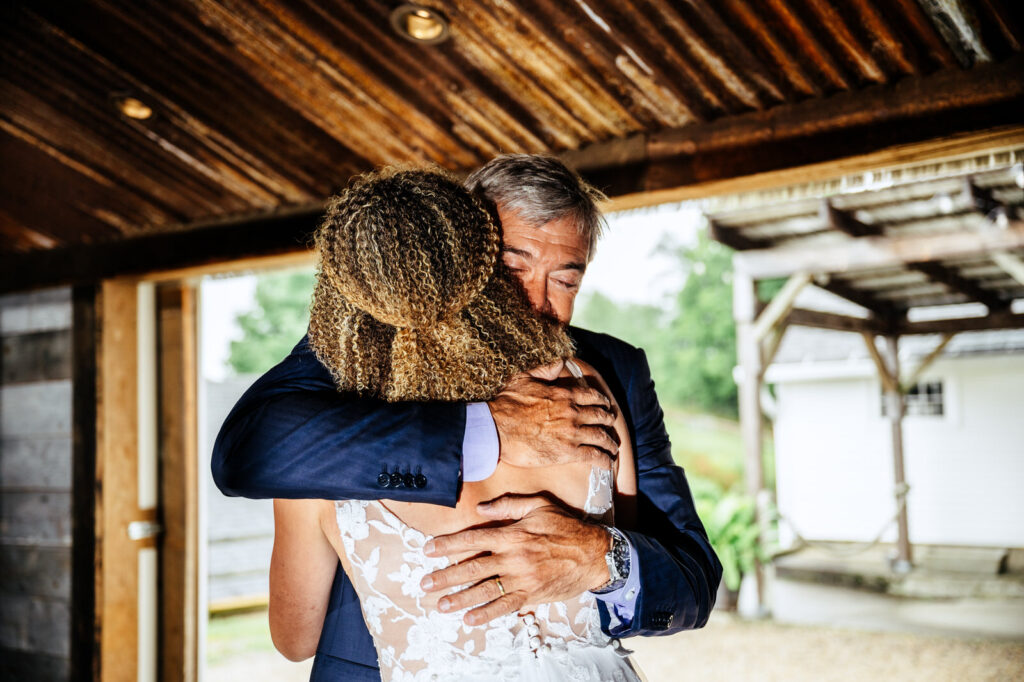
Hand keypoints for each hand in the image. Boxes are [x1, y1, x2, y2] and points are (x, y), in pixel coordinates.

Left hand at [421, 494, 610, 625]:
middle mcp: (513, 558)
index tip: (428, 550)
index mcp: (512, 534)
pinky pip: (504, 606)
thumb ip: (508, 505)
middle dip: (446, 576)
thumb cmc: (566, 526)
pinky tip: (469, 619)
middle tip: (425, 583)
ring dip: (460, 599)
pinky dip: (486, 614)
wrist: (593, 554)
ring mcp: (522, 579)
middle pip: (472, 568)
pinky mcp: (531, 595)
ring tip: (441, 605)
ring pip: (485, 590)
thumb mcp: (539, 505)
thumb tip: (481, 508)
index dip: (448, 545)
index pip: (473, 540)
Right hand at [487, 361, 617, 467]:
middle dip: (608, 421)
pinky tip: (608, 462)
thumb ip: (545, 369)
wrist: (496, 429)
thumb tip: (560, 361)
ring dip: (610, 443)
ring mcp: (572, 433)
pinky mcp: (567, 452)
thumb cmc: (506, 404)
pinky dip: (604, 459)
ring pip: (601, 437)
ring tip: (613, 448)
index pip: (593, 397)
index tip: (606, 406)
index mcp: (565, 394)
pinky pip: (594, 456)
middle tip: (610, 425)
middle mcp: (573, 413)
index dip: (602, 402)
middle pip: (601, 417)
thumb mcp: (524, 377)